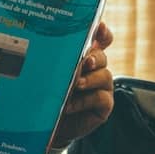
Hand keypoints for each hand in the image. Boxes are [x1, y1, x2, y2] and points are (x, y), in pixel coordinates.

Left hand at [49, 21, 114, 150]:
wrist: (50, 126)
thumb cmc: (50, 97)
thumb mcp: (52, 78)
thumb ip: (60, 66)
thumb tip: (66, 61)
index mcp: (85, 57)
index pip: (100, 40)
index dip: (102, 33)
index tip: (99, 27)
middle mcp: (96, 70)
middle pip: (101, 56)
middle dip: (94, 58)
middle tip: (85, 62)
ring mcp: (102, 87)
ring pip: (104, 75)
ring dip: (89, 80)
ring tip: (75, 86)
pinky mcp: (105, 105)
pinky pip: (101, 97)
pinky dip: (85, 101)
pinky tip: (70, 105)